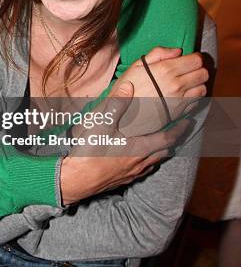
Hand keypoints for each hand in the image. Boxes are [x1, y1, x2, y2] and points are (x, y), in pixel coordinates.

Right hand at [60, 79, 188, 204]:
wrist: (76, 180)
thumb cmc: (90, 152)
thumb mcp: (102, 123)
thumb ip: (117, 104)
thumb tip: (129, 86)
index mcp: (139, 148)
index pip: (167, 139)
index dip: (179, 130)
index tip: (188, 122)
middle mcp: (139, 163)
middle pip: (164, 152)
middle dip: (173, 141)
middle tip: (179, 131)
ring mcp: (131, 174)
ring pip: (153, 162)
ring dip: (160, 151)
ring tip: (161, 142)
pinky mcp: (122, 180)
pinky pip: (141, 170)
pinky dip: (147, 161)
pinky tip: (139, 157)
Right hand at [117, 47, 207, 135]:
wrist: (123, 115)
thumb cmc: (127, 88)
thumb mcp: (136, 66)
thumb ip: (158, 54)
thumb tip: (177, 51)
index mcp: (166, 69)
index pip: (196, 60)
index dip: (194, 57)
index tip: (187, 59)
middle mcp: (176, 84)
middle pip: (203, 73)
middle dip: (198, 69)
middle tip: (188, 70)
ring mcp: (179, 99)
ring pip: (203, 87)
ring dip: (197, 83)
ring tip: (187, 82)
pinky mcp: (180, 111)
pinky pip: (197, 101)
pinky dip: (194, 96)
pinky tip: (184, 94)